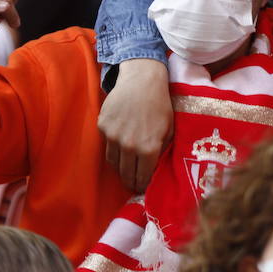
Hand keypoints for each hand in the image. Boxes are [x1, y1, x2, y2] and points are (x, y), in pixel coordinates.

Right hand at [99, 58, 172, 192]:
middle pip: (125, 173)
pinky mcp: (103, 126)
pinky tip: (120, 150)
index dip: (142, 186)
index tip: (143, 190)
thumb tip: (157, 169)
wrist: (142, 81)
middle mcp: (129, 145)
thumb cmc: (161, 105)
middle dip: (130, 182)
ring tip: (126, 172)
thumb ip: (162, 150)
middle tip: (133, 186)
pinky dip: (113, 151)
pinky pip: (107, 146)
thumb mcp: (170, 129)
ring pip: (113, 162)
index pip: (142, 177)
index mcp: (148, 148)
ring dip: (120, 169)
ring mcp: (113, 136)